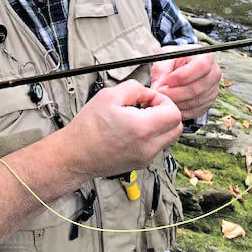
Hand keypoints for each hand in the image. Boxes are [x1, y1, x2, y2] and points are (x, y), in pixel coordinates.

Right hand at [63, 79, 182, 177]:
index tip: (148, 98)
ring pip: (168, 137)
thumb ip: (135, 87)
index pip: (174, 113)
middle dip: (166, 112)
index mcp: (143, 128)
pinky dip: (151, 135)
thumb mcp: (110, 95)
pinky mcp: (141, 163)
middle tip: (147, 106)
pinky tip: (132, 129)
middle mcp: (148, 146)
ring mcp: (146, 157)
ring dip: (160, 124)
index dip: (163, 100)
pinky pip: (156, 146)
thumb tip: (147, 92)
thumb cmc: (88, 127)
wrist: (75, 154)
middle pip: (176, 127)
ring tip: (138, 117)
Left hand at [150, 45, 220, 120]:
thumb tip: (156, 87)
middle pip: (197, 88)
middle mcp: (214, 73)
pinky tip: (171, 103)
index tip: (166, 81)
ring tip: (163, 97)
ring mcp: (213, 90)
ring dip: (176, 102)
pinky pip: (194, 111)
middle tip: (160, 92)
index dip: (182, 76)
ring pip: (194, 102)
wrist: (182, 67)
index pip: (200, 66)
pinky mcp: (209, 103)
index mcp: (206, 56)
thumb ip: (160, 69)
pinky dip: (181, 109)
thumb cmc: (175, 59)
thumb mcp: (165, 56)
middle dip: (175, 93)